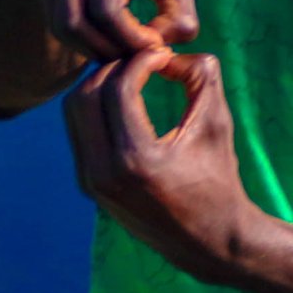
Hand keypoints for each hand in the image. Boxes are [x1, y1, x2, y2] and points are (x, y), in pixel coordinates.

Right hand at [27, 0, 199, 63]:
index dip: (129, 40)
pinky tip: (99, 31)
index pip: (107, 9)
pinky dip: (76, 32)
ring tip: (115, 48)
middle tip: (130, 57)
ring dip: (87, 47)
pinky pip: (52, 11)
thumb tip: (162, 46)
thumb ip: (180, 8)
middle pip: (74, 21)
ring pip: (58, 22)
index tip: (151, 47)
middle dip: (105, 50)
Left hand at [62, 47, 252, 279]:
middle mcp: (106, 172)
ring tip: (132, 78)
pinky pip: (79, 132)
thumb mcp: (217, 124)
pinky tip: (123, 102)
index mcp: (137, 159)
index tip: (163, 55)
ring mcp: (92, 182)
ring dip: (99, 86)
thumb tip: (172, 50)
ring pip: (74, 112)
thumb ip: (201, 76)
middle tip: (142, 61)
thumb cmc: (219, 179)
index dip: (140, 60)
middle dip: (114, 68)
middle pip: (86, 94)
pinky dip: (95, 109)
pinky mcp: (88, 186)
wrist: (209, 241)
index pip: (119, 87)